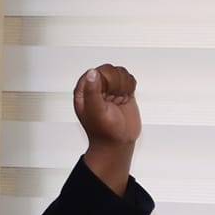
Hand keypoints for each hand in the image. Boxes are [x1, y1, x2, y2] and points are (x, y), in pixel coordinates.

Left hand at [73, 64, 139, 194]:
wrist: (118, 144)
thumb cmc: (104, 132)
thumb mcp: (95, 111)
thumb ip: (92, 91)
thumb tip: (92, 73)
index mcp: (84, 91)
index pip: (94, 72)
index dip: (103, 80)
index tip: (106, 93)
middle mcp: (97, 88)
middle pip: (109, 70)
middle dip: (115, 83)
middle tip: (114, 98)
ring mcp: (110, 90)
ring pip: (120, 73)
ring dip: (124, 85)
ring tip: (120, 99)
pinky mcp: (123, 92)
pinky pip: (129, 79)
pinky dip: (130, 86)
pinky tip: (126, 98)